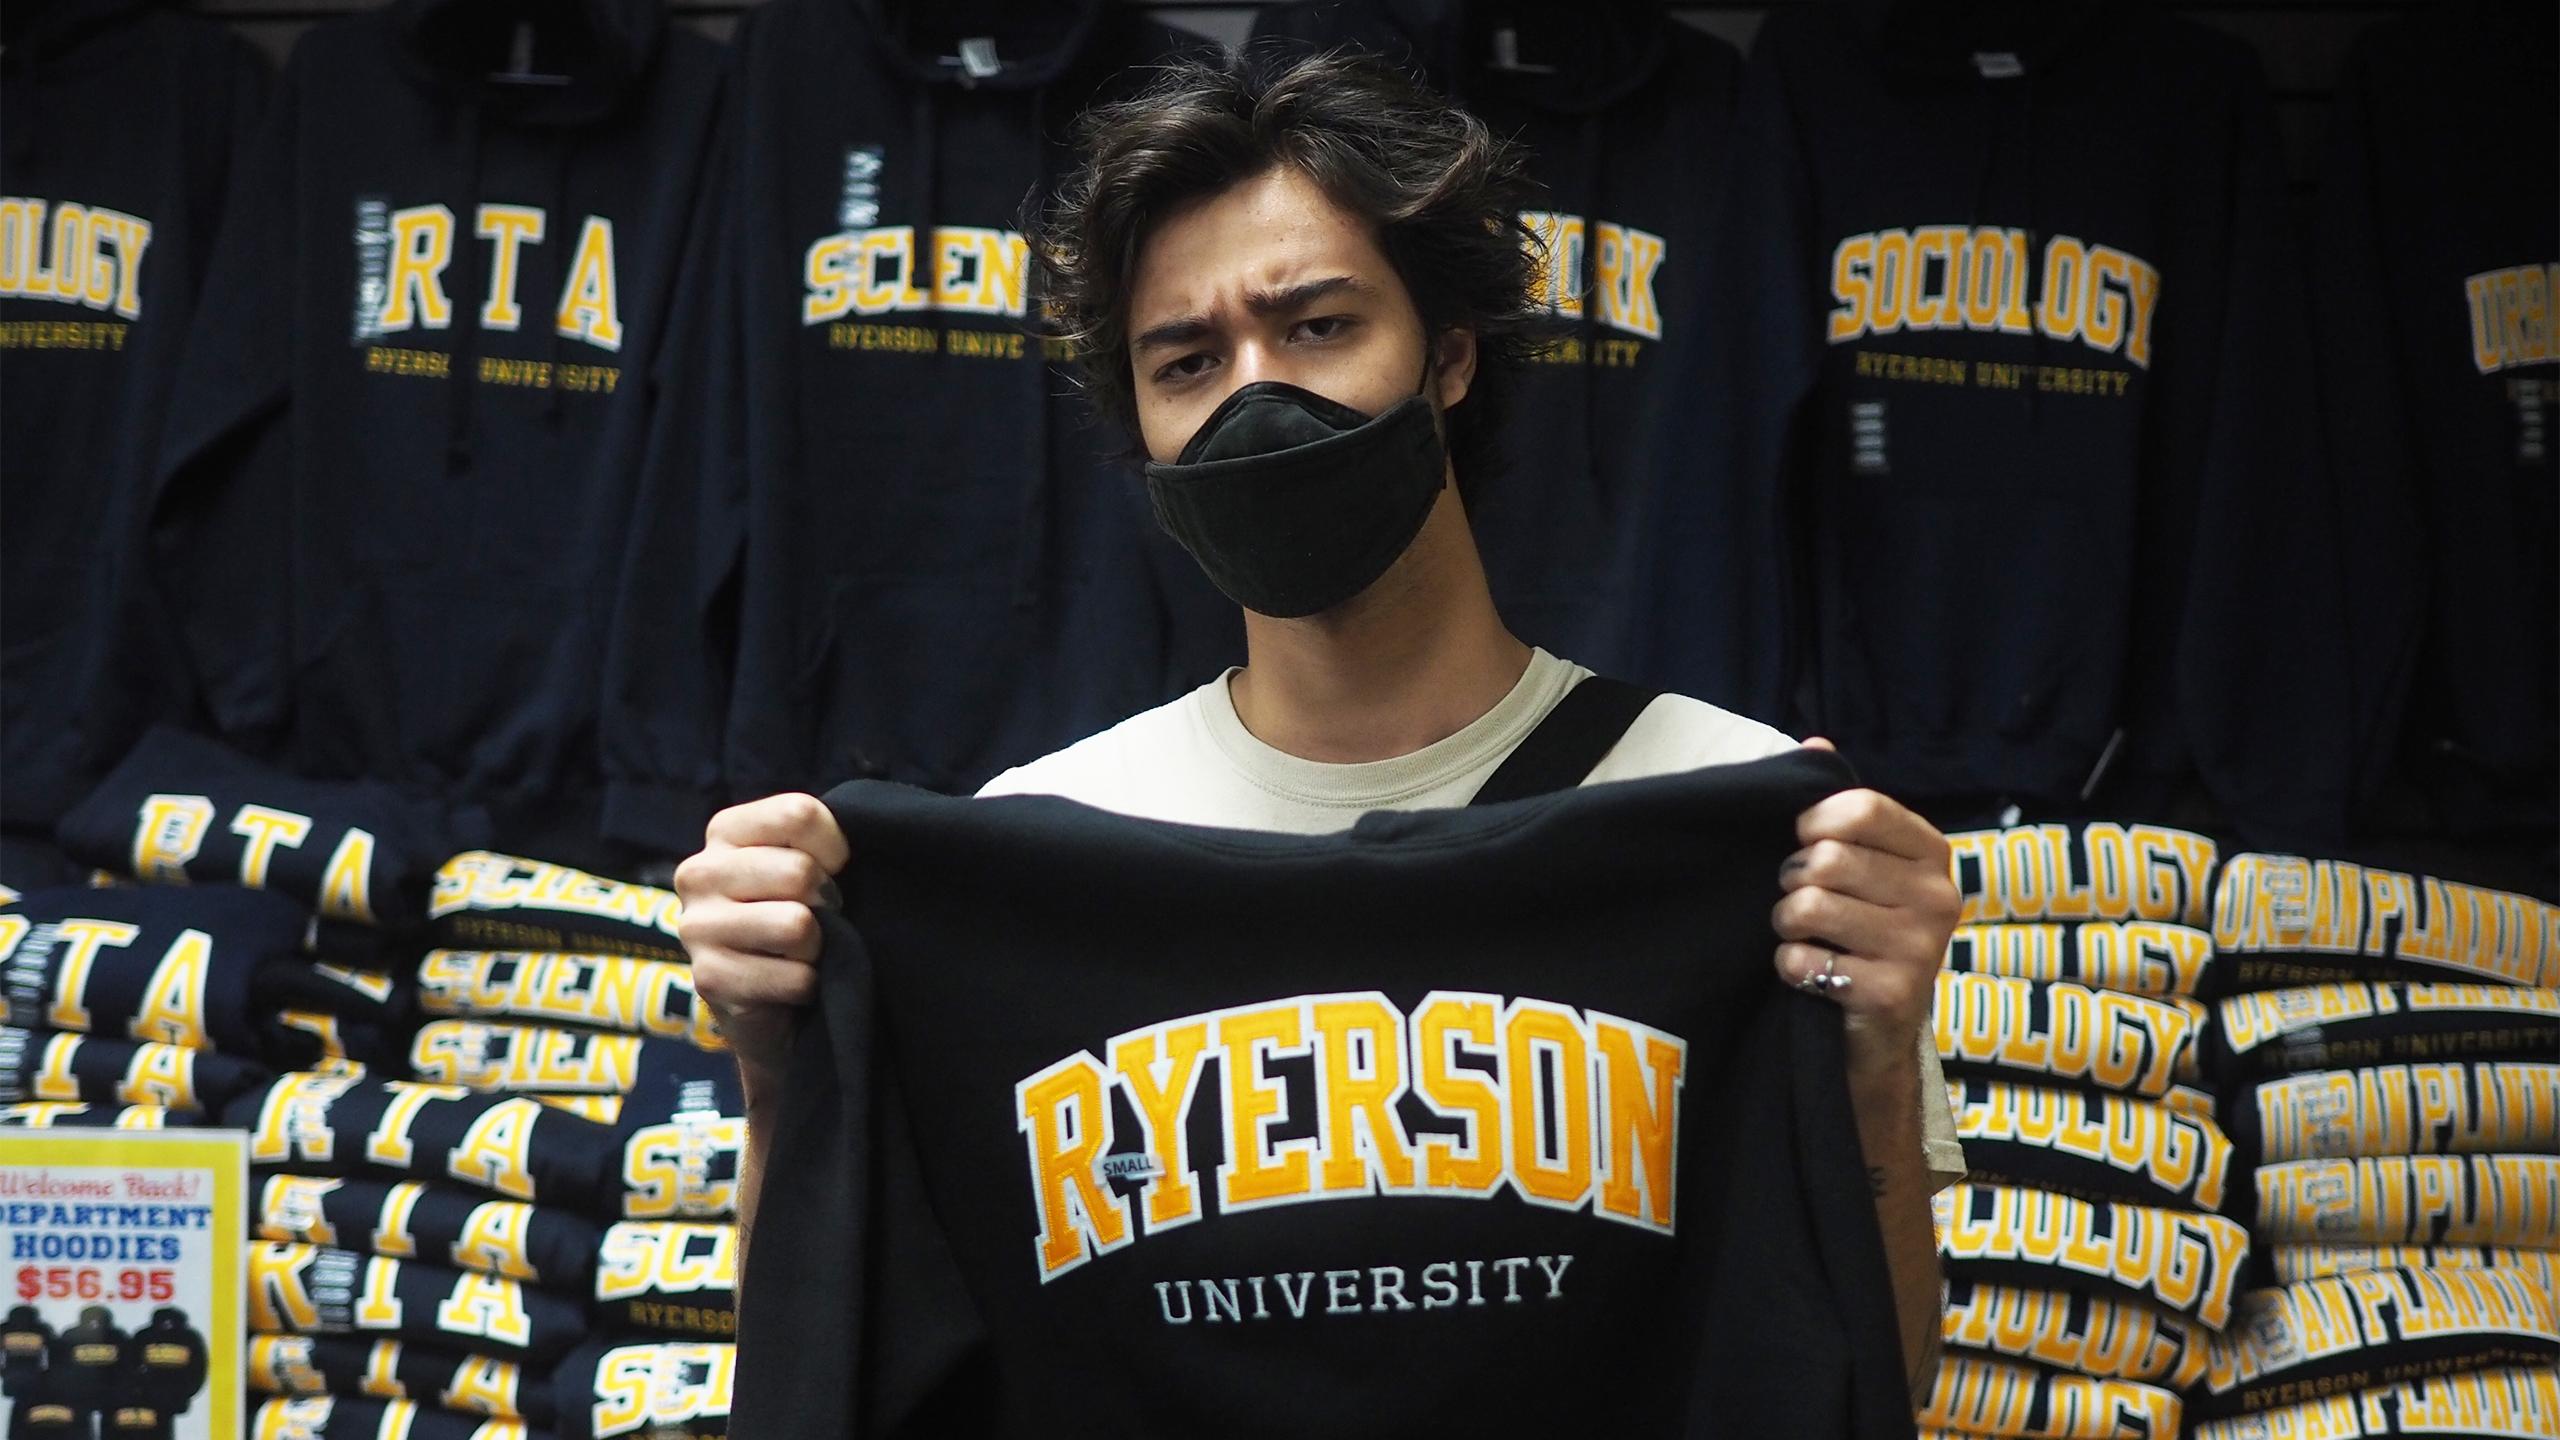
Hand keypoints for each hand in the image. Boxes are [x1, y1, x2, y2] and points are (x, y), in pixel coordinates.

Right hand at [675, 792, 850, 1095]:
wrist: (771, 1003)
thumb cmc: (796, 916)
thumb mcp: (807, 863)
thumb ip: (820, 839)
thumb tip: (849, 848)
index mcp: (725, 831)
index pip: (798, 814)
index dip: (837, 849)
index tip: (835, 871)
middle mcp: (699, 872)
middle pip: (800, 871)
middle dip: (828, 902)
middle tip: (818, 919)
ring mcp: (697, 927)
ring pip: (796, 925)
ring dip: (818, 947)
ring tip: (801, 951)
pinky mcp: (709, 978)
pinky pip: (793, 977)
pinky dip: (808, 986)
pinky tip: (789, 983)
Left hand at [1771, 739, 1958, 1080]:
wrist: (1880, 1035)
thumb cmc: (1862, 933)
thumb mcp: (1862, 866)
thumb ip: (1840, 807)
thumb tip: (1815, 744)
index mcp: (1932, 852)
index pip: (1861, 808)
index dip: (1812, 821)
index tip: (1802, 841)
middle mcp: (1938, 895)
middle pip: (1827, 858)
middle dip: (1793, 879)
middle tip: (1800, 900)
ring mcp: (1921, 946)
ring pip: (1808, 906)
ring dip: (1786, 923)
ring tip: (1802, 934)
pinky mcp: (1893, 993)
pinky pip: (1803, 959)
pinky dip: (1789, 966)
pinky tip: (1811, 973)